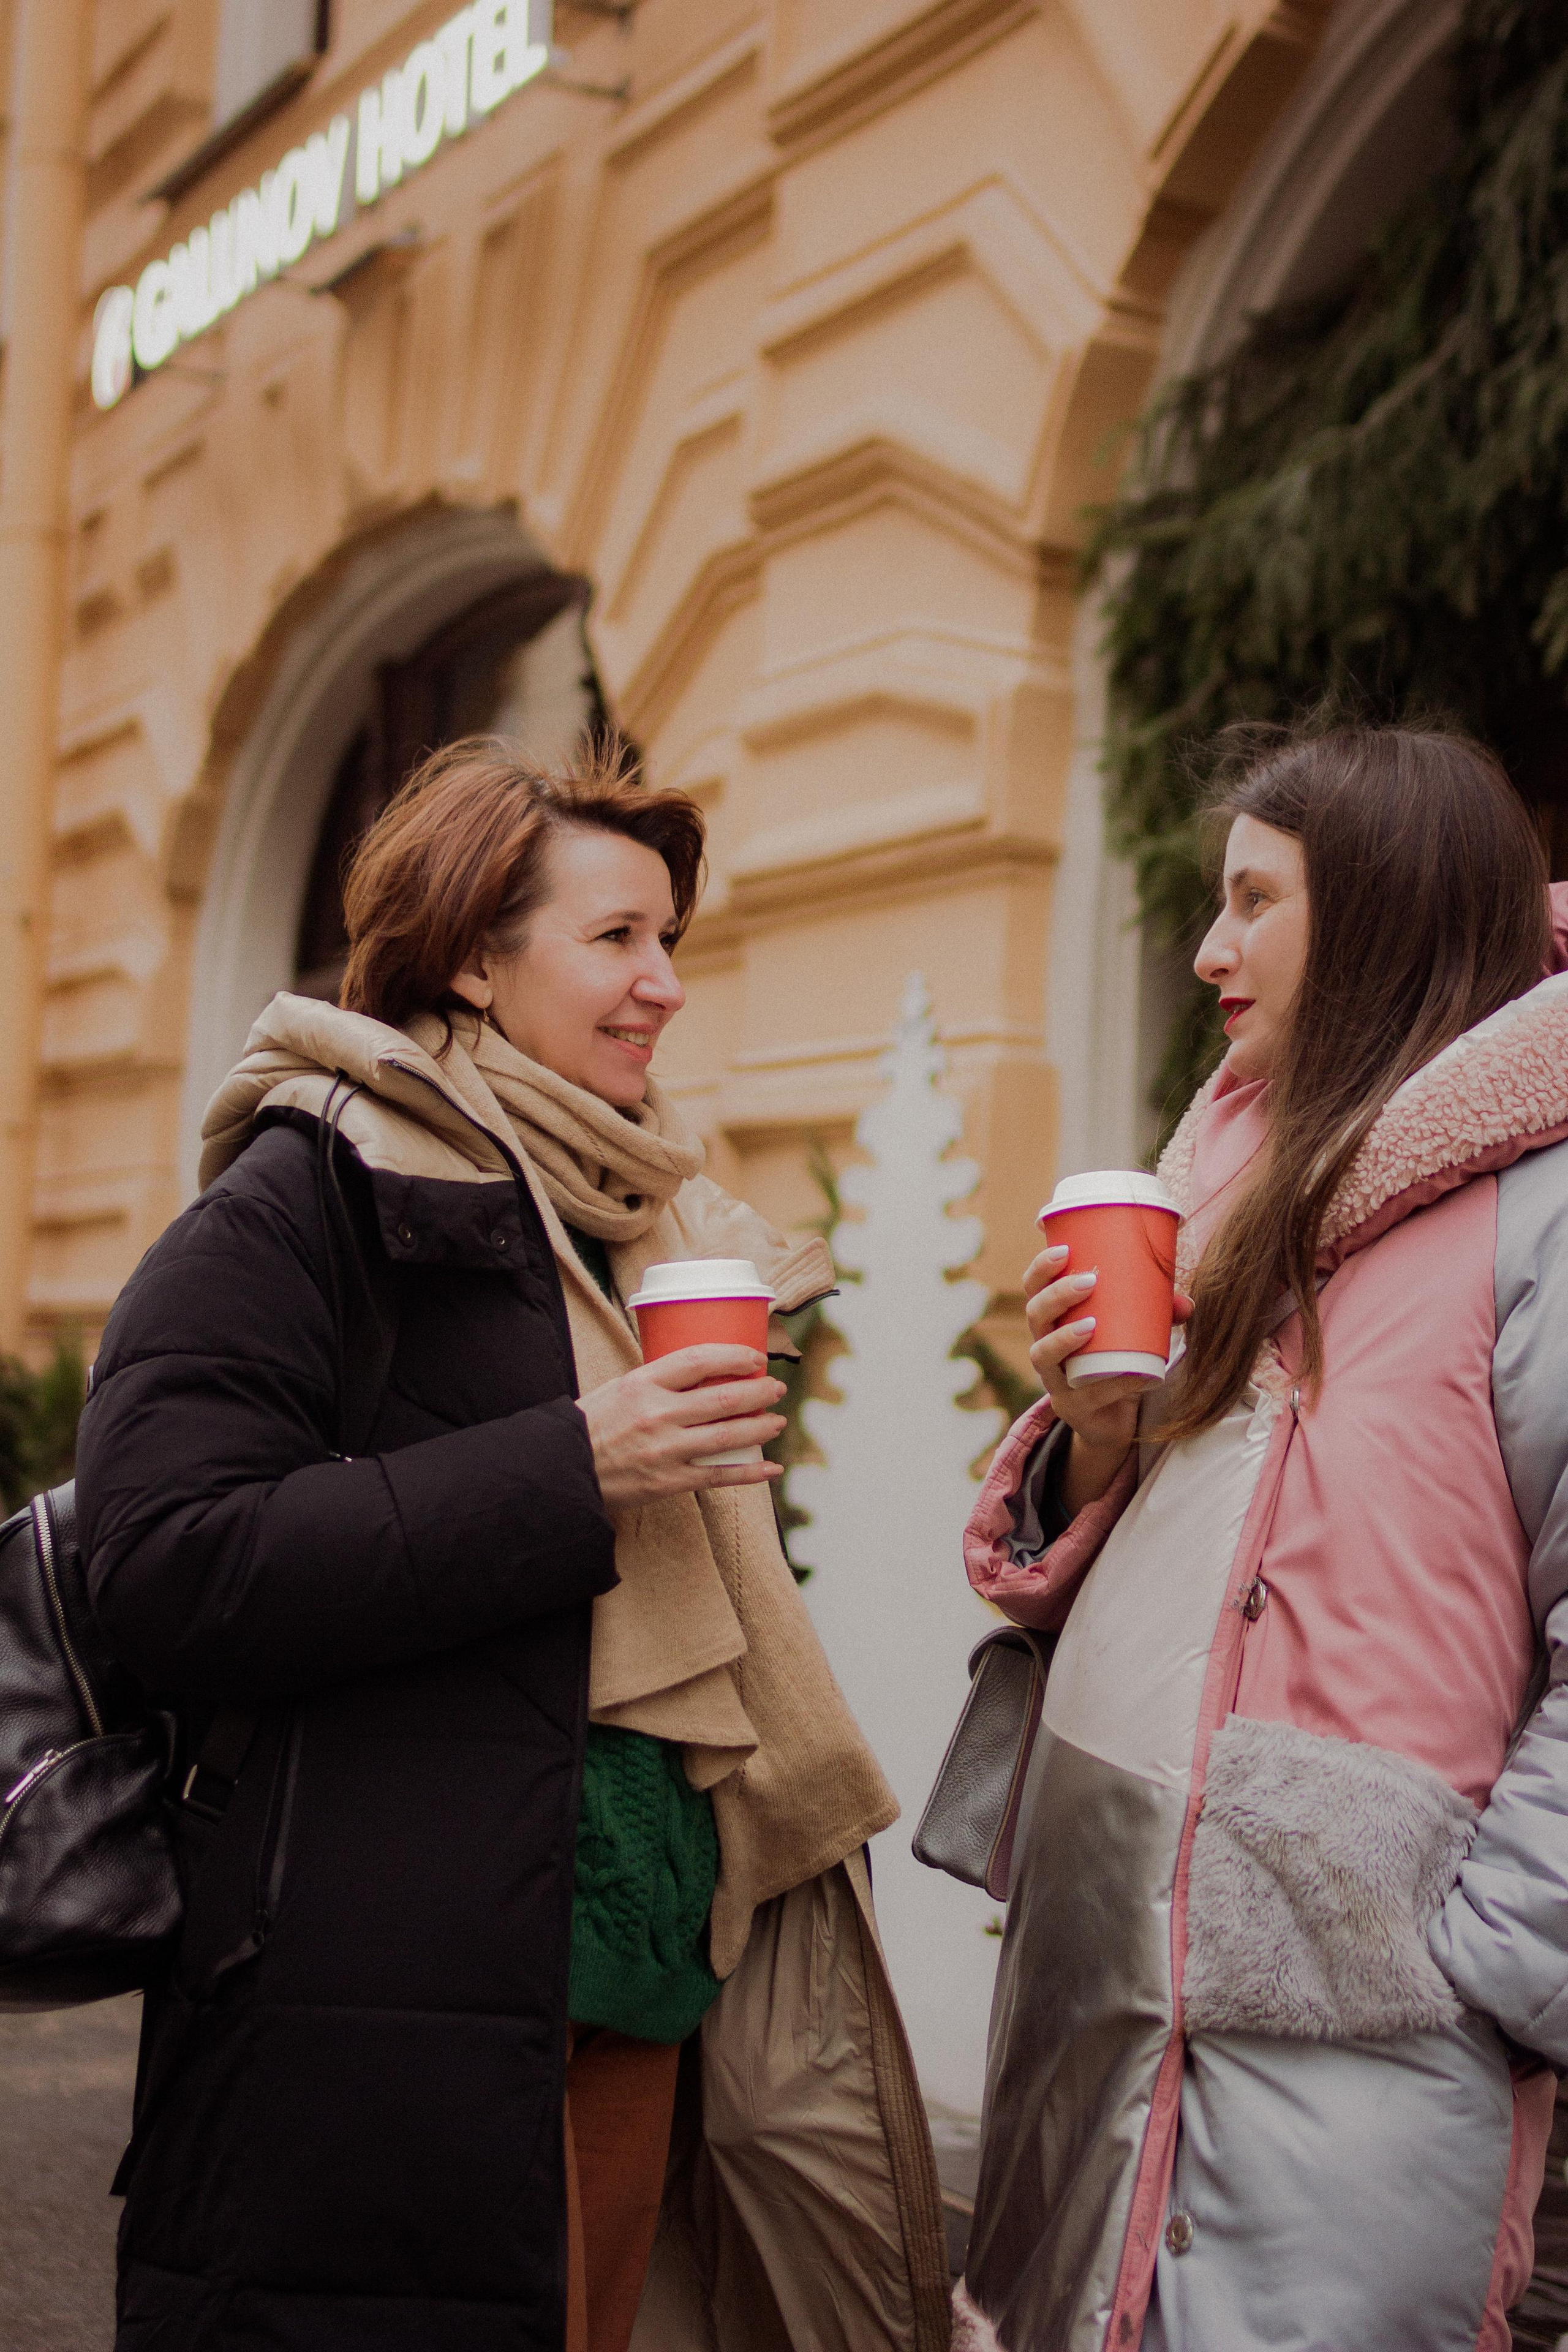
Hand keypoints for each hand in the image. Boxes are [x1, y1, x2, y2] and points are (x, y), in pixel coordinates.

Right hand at [577, 1345, 786, 1511]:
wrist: (563, 1469)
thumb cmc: (593, 1424)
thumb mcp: (620, 1387)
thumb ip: (658, 1380)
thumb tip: (703, 1370)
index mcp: (642, 1384)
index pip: (699, 1359)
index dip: (734, 1355)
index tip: (754, 1356)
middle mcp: (657, 1415)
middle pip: (723, 1398)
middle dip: (759, 1392)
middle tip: (776, 1388)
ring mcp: (665, 1450)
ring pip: (728, 1436)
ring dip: (761, 1428)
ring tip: (778, 1421)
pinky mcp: (668, 1482)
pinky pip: (719, 1476)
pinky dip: (750, 1473)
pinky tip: (771, 1468)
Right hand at [1023, 1245, 1192, 1513]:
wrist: (1111, 1421)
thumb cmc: (1117, 1362)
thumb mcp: (1136, 1333)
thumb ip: (1159, 1315)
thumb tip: (1187, 1303)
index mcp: (1054, 1321)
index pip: (1034, 1289)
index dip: (1041, 1269)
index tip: (1063, 1250)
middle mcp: (1045, 1346)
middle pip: (1035, 1316)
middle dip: (1057, 1295)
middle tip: (1090, 1280)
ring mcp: (1054, 1380)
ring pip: (1043, 1355)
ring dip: (1063, 1338)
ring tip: (1091, 1326)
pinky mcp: (1071, 1408)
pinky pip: (1085, 1395)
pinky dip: (1112, 1384)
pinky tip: (1133, 1375)